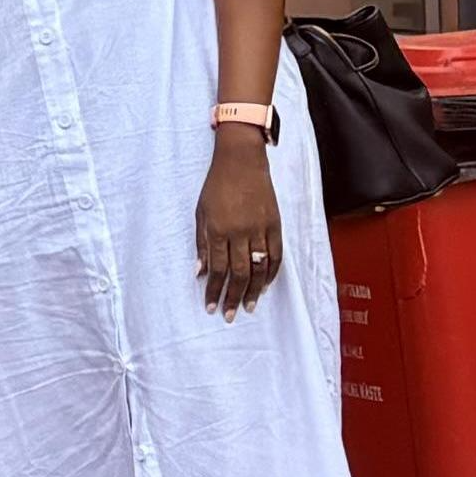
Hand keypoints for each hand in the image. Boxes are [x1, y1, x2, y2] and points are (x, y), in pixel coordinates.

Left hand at [196, 132, 288, 315]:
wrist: (242, 161)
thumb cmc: (216, 186)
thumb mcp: (200, 213)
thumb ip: (201, 243)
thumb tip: (199, 272)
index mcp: (218, 230)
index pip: (216, 269)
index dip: (213, 290)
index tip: (210, 307)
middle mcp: (240, 232)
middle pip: (239, 273)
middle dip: (233, 297)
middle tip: (229, 315)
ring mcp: (260, 228)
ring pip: (259, 267)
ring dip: (254, 290)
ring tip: (249, 307)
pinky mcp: (275, 223)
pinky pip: (276, 254)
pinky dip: (272, 272)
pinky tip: (266, 285)